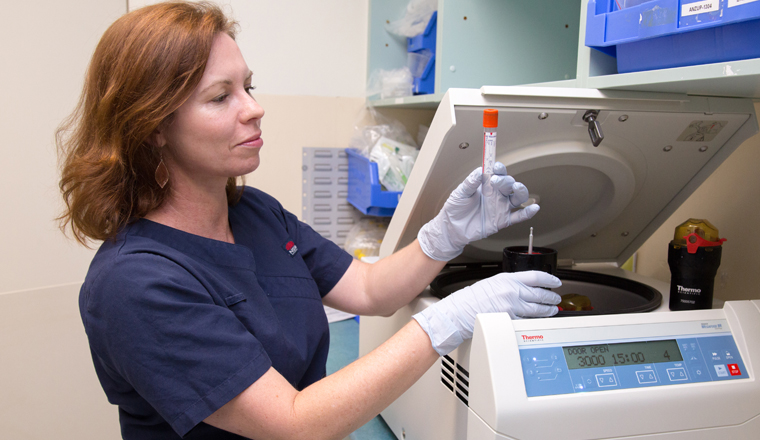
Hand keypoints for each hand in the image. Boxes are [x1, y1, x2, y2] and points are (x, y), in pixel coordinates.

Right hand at [413, 271, 560, 355]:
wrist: (459, 312)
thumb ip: (509, 285)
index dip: (549, 279)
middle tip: (556, 298)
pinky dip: (535, 320)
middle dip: (551, 297)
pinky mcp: (510, 320)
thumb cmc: (471, 299)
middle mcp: (512, 291)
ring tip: (552, 310)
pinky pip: (527, 320)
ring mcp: (512, 307)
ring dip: (548, 310)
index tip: (555, 282)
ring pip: (538, 309)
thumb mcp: (492, 283)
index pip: (536, 277)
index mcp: (508, 279)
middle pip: (540, 294)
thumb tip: (524, 289)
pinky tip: (538, 320)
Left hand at [417, 163, 538, 260]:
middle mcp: (496, 194)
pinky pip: (518, 216)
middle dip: (505, 180)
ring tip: (517, 188)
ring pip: (518, 197)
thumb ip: (470, 182)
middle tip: (496, 182)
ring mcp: (501, 207)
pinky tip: (534, 208)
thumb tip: (479, 170)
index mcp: (487, 185)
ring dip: (520, 191)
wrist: (452, 229)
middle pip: (509, 183)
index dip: (499, 168)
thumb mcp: (460, 193)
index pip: (497, 173)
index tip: (496, 166)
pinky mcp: (503, 220)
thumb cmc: (455, 209)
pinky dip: (527, 212)